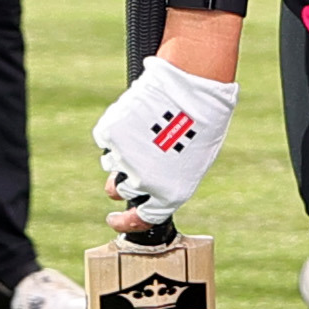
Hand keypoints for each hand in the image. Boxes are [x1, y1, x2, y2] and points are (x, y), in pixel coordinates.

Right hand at [93, 58, 237, 229]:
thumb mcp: (194, 160)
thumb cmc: (202, 121)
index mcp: (171, 194)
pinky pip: (106, 139)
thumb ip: (169, 179)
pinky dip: (116, 131)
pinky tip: (135, 117)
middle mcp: (145, 183)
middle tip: (133, 160)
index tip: (114, 220)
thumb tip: (148, 185)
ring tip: (142, 130)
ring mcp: (125, 159)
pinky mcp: (111, 134)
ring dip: (121, 153)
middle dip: (124, 180)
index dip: (126, 223)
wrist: (192, 86)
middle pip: (122, 190)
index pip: (142, 220)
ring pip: (111, 164)